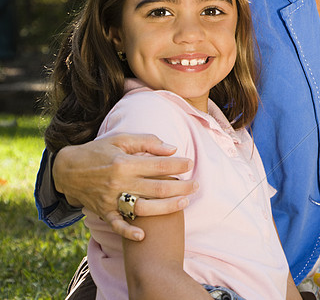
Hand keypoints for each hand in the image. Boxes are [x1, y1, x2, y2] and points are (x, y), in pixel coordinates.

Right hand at [53, 133, 195, 240]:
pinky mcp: (103, 212)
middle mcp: (118, 183)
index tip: (190, 164)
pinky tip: (143, 235)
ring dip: (166, 208)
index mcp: (124, 163)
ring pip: (143, 208)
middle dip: (182, 187)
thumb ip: (147, 142)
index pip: (159, 166)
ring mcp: (110, 199)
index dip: (178, 165)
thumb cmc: (98, 151)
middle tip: (196, 185)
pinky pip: (117, 225)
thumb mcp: (121, 139)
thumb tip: (173, 149)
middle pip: (157, 189)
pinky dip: (129, 231)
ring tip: (184, 203)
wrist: (66, 170)